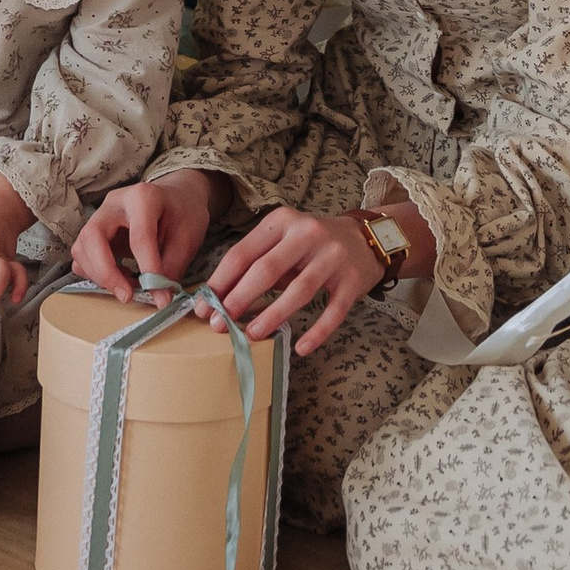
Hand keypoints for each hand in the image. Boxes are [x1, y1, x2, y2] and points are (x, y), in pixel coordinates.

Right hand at [75, 170, 219, 301]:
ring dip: (99, 275)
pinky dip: (95, 273)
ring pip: (81, 247)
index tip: (159, 295)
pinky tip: (119, 278)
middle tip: (126, 296)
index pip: (139, 236)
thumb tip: (158, 297)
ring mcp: (100, 215)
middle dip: (105, 271)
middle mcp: (115, 203)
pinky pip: (82, 256)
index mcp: (143, 197)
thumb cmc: (183, 214)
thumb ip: (171, 266)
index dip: (148, 268)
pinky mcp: (94, 231)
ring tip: (128, 288)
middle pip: (92, 235)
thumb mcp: (187, 238)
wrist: (177, 197)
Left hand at [206, 206, 385, 360]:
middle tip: (220, 325)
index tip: (203, 307)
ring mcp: (333, 256)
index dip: (221, 282)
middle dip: (239, 299)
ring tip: (253, 335)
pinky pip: (333, 311)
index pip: (243, 253)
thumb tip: (217, 298)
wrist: (366, 239)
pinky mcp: (353, 280)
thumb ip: (256, 264)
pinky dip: (317, 332)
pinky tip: (301, 348)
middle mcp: (307, 234)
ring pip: (299, 290)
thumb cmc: (312, 246)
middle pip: (267, 270)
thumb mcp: (282, 243)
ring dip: (273, 315)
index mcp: (282, 222)